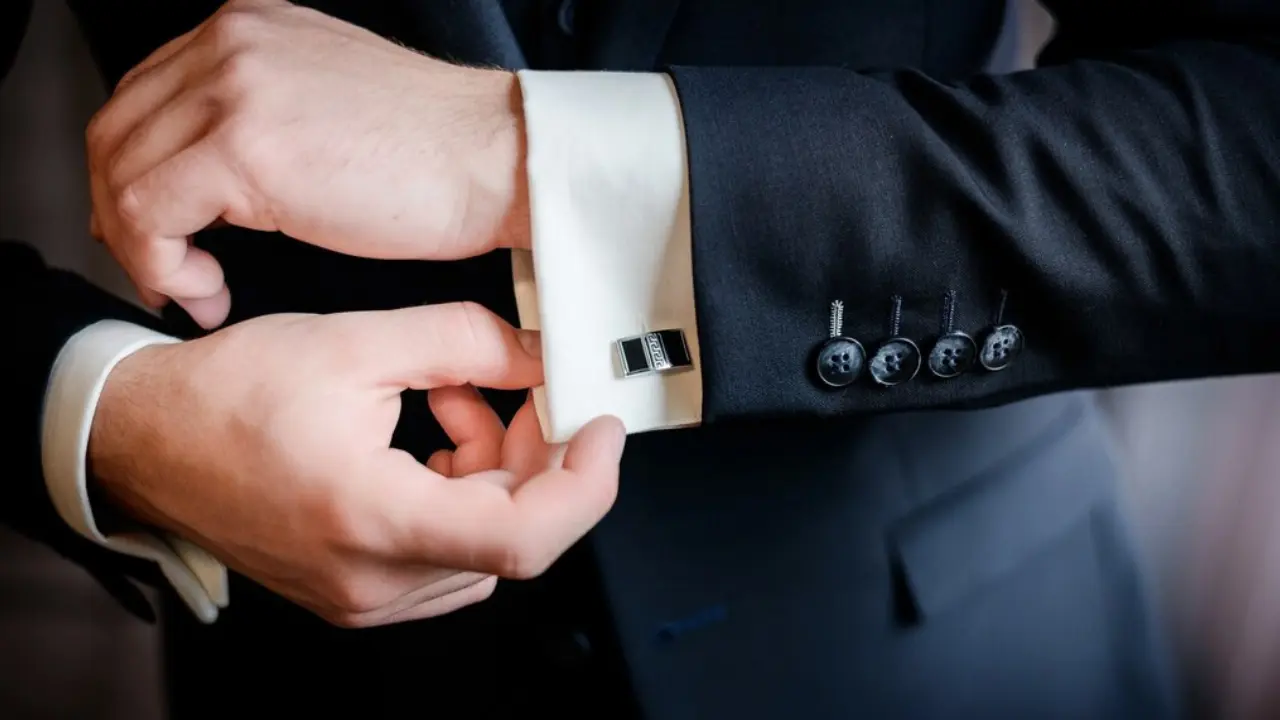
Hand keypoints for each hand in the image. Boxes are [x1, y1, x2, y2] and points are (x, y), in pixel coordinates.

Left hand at [86, 0, 528, 327]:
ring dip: (144, 249)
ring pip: (121, 175)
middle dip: (123, 216)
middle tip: (165, 270)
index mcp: (248, 30)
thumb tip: (209, 178)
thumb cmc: (440, 153)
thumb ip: (262, 118)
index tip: (164, 234)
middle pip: (115, 132)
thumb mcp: (328, 106)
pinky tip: (208, 290)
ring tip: (194, 288)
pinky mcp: (244, 147)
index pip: (142, 98)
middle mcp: (230, 44)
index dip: (135, 176)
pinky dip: (162, 266)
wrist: (499, 161)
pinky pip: (148, 214)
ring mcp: (233, 89)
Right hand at [89, 303, 623, 626]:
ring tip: (450, 399)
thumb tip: (539, 354)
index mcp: (370, 518)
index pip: (524, 537)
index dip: (585, 484)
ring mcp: (364, 597)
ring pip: (485, 542)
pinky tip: (430, 437)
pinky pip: (448, 553)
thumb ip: (464, 342)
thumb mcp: (353, 343)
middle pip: (512, 533)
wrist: (146, 441)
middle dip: (535, 455)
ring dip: (495, 469)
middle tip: (517, 388)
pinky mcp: (358, 592)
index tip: (601, 430)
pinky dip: (460, 492)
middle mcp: (371, 579)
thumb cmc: (228, 395)